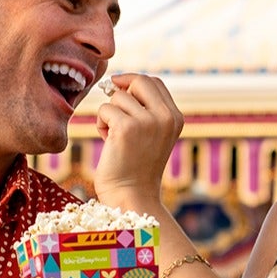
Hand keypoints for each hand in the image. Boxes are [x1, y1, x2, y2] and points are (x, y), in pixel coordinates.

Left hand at [92, 72, 183, 210]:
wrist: (131, 196)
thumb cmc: (134, 166)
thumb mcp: (150, 134)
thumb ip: (144, 109)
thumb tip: (116, 83)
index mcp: (175, 118)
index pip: (155, 82)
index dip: (133, 82)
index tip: (119, 90)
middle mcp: (166, 117)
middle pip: (139, 81)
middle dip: (120, 89)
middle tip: (112, 108)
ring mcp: (148, 121)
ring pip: (118, 97)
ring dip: (109, 113)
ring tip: (112, 135)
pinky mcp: (126, 127)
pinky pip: (105, 109)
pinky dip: (100, 123)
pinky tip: (107, 139)